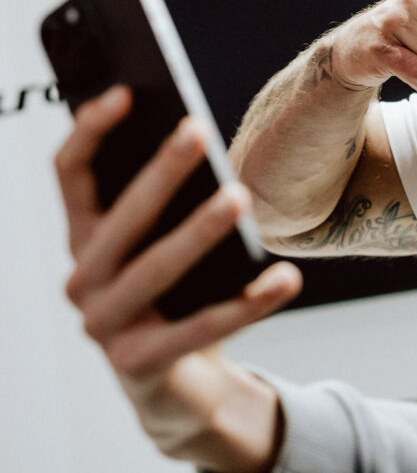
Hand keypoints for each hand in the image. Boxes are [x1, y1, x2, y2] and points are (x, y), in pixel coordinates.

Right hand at [57, 86, 301, 470]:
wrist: (176, 385)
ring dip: (198, 231)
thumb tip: (195, 137)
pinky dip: (247, 304)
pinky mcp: (139, 366)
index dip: (90, 131)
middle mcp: (83, 279)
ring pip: (155, 269)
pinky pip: (201, 328)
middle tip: (198, 131)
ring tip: (240, 198)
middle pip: (120, 218)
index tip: (125, 92)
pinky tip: (286, 279)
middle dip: (159, 172)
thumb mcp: (165, 244)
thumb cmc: (176, 295)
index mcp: (84, 239)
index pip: (70, 174)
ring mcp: (105, 326)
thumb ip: (169, 201)